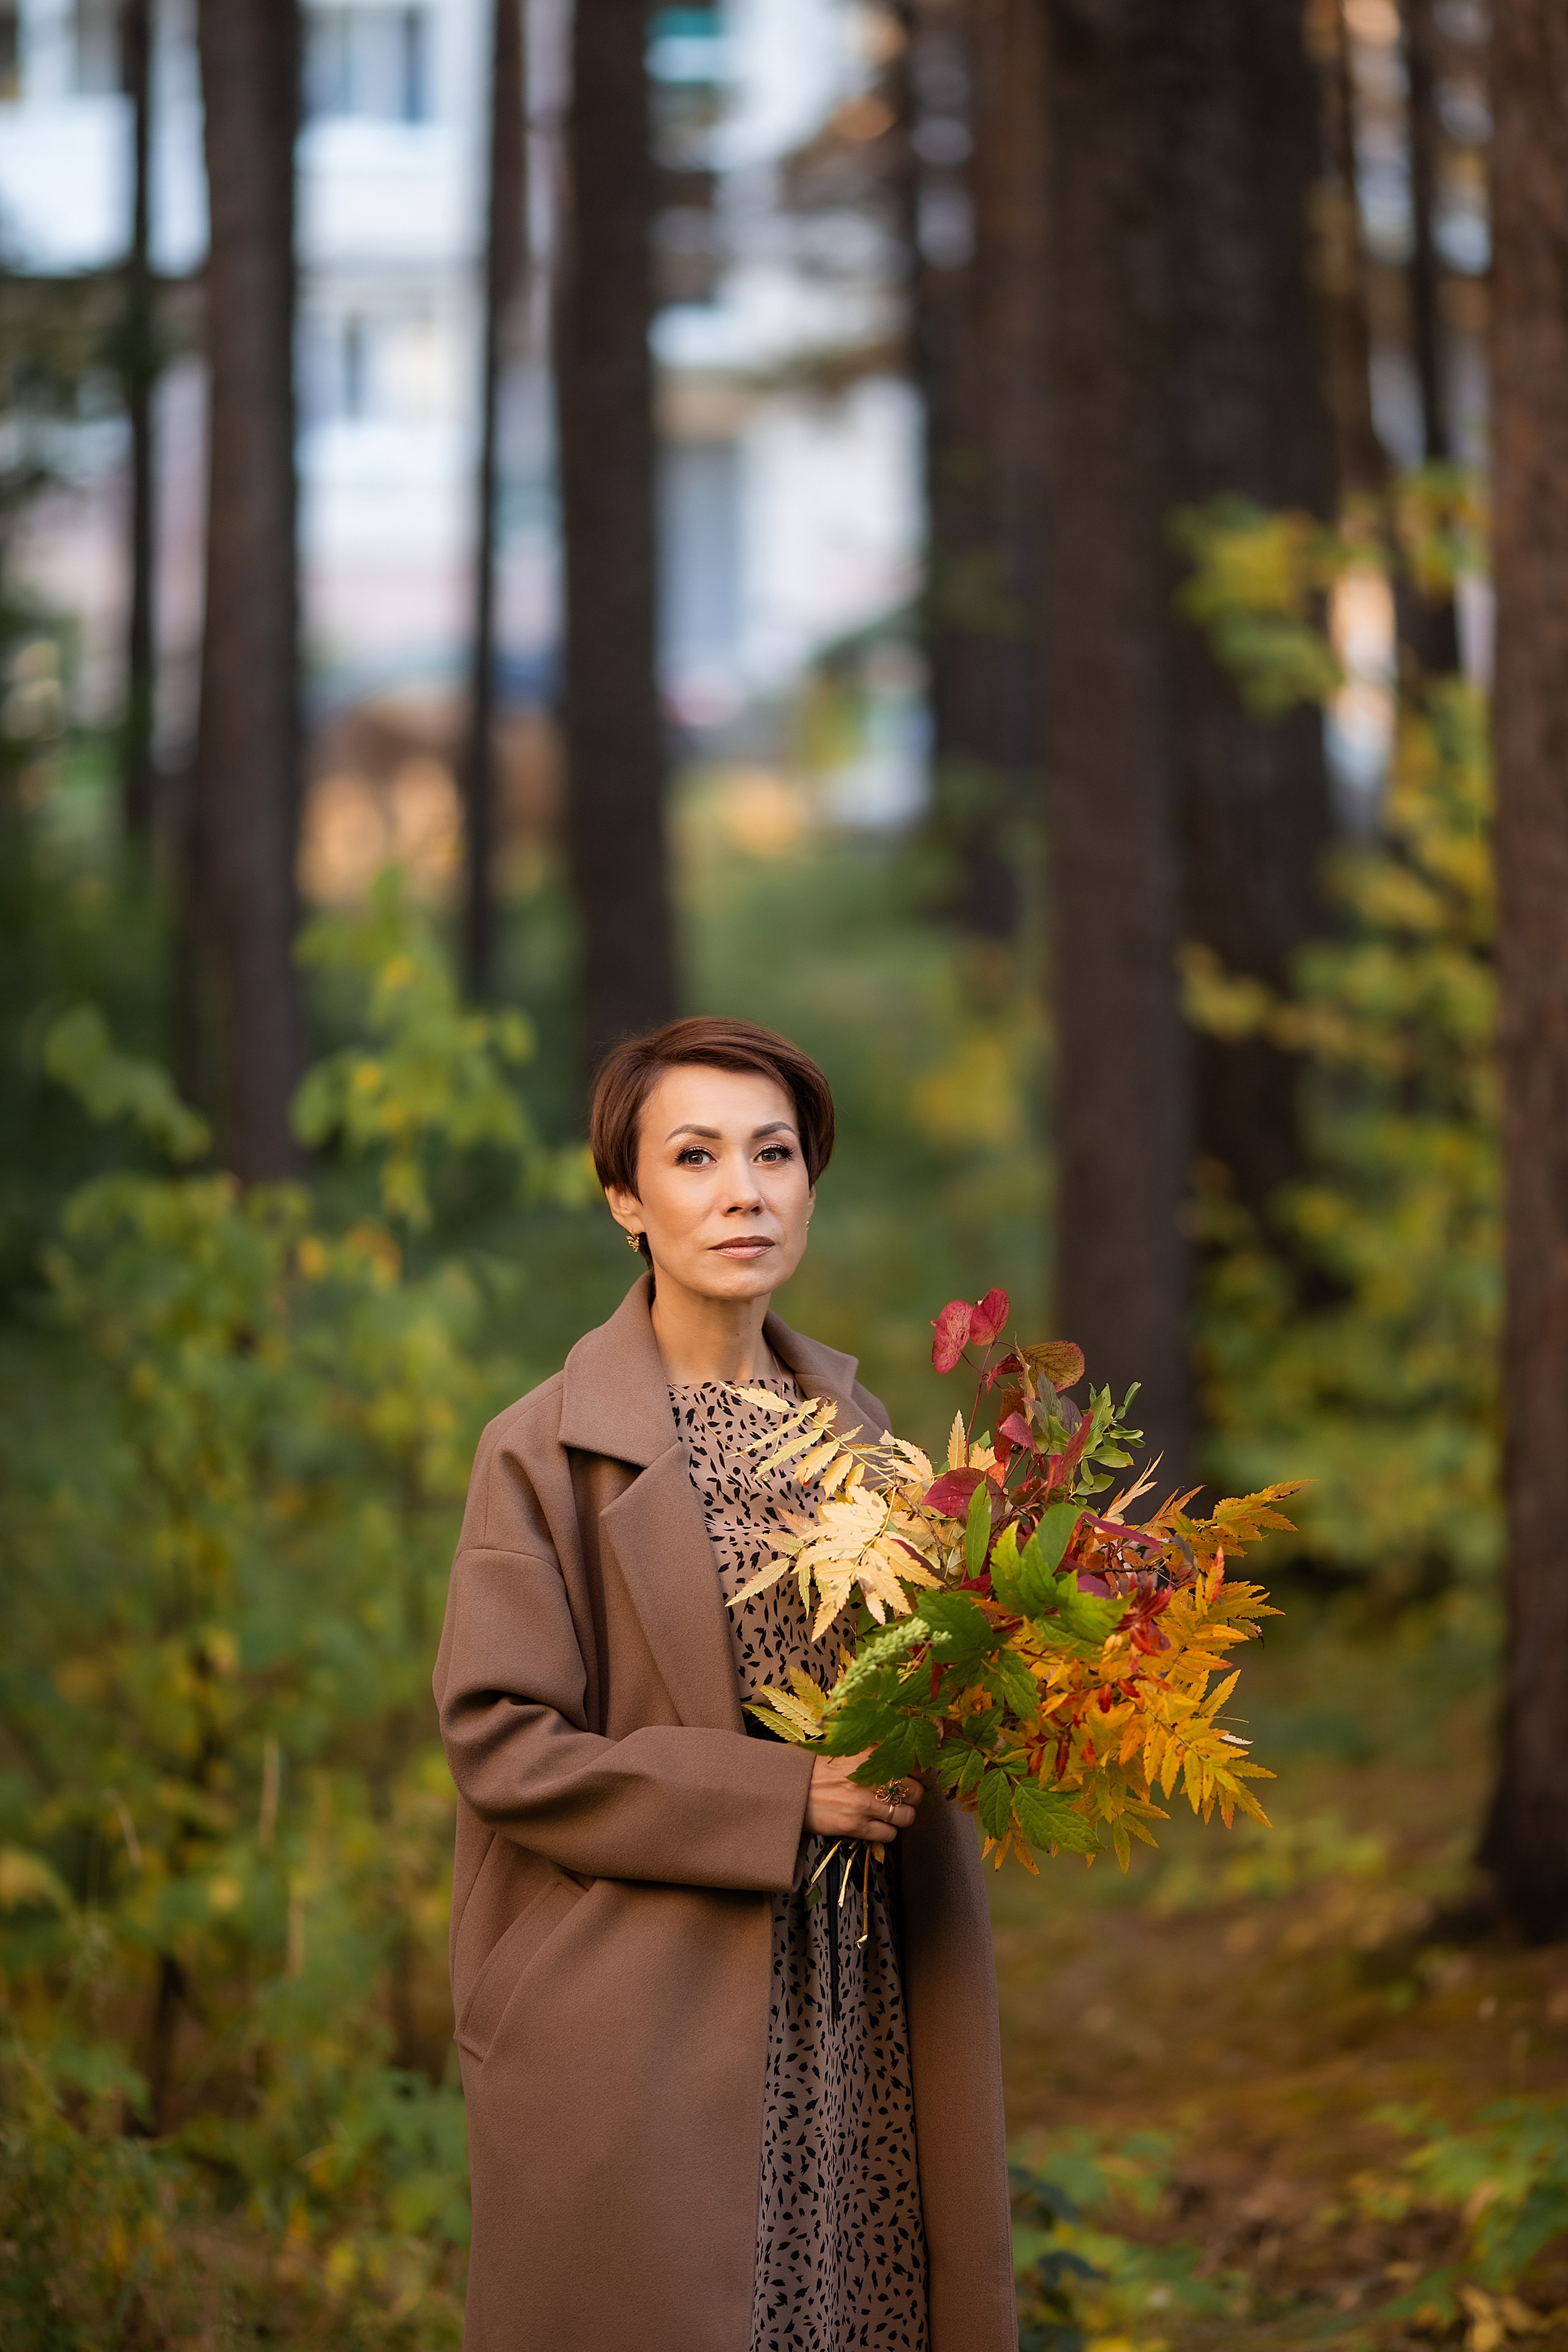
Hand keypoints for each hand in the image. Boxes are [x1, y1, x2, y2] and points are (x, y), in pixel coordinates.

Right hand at [805, 1753, 923, 1844]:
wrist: (792, 1789)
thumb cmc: (820, 1770)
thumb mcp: (850, 1750)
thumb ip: (876, 1753)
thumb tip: (903, 1758)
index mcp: (872, 1753)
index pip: (915, 1764)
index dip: (920, 1774)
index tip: (915, 1778)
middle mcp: (872, 1777)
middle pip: (916, 1793)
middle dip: (912, 1798)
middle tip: (901, 1799)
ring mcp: (865, 1803)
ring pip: (907, 1817)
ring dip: (901, 1817)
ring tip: (889, 1814)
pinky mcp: (856, 1826)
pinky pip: (889, 1835)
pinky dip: (887, 1832)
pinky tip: (876, 1825)